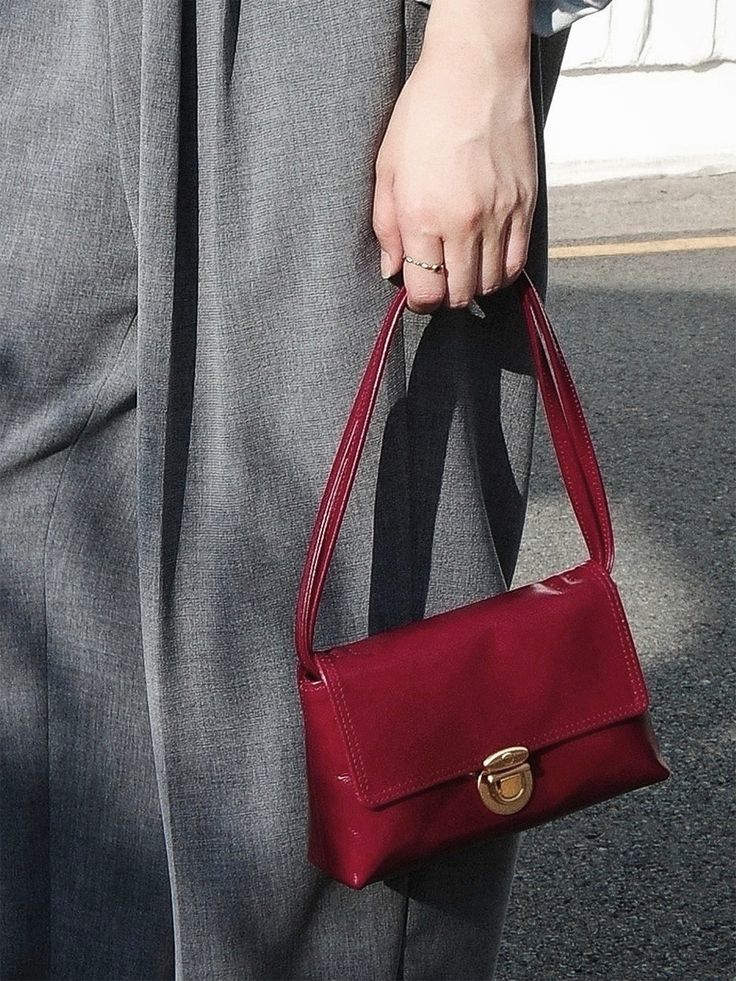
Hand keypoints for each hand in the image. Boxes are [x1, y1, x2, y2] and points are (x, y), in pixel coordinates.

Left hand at [372, 0, 536, 314]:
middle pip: (460, 294)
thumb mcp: (387, 169)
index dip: (420, 301)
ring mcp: (500, 216)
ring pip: (491, 283)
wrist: (475, 73)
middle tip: (438, 280)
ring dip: (474, 285)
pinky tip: (488, 262)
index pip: (427, 291)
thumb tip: (392, 270)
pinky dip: (502, 272)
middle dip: (446, 297)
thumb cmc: (423, 115)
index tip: (417, 292)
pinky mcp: (525, 205)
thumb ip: (386, 227)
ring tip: (462, 269)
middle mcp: (464, 223)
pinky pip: (518, 261)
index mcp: (423, 217)